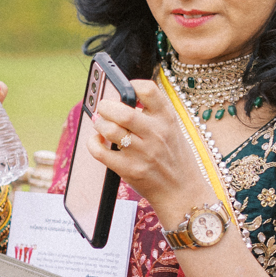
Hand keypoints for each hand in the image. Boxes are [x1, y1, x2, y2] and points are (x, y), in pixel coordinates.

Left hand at [83, 81, 207, 223]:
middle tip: (103, 108)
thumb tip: (122, 98)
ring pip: (109, 130)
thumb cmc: (173, 157)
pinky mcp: (128, 169)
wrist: (182, 191)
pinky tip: (97, 141)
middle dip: (106, 106)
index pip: (149, 91)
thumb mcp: (172, 130)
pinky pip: (100, 151)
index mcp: (168, 119)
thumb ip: (153, 114)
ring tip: (101, 124)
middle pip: (123, 111)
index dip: (132, 85)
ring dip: (99, 124)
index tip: (125, 89)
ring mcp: (142, 152)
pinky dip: (93, 143)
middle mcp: (156, 134)